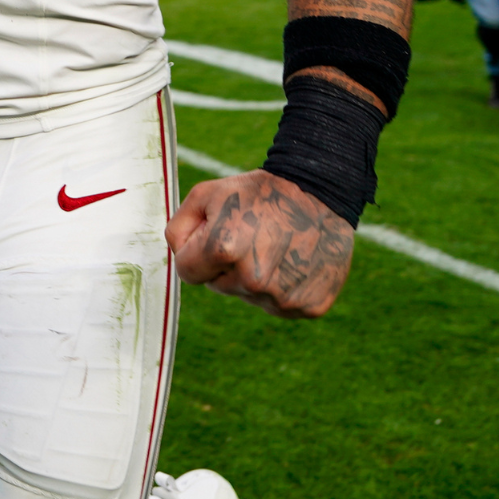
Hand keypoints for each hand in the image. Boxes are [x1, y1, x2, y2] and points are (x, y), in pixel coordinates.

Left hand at [166, 170, 353, 317]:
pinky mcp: (309, 306)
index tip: (216, 235)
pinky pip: (279, 305)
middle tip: (252, 235)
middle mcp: (253, 280)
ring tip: (275, 245)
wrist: (320, 193)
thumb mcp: (205, 194)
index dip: (197, 252)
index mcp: (223, 250)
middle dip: (226, 264)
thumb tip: (179, 259)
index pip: (187, 272)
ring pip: (250, 296)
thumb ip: (178, 229)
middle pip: (219, 286)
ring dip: (255, 276)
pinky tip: (294, 260)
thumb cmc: (257, 192)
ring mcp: (283, 297)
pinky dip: (282, 287)